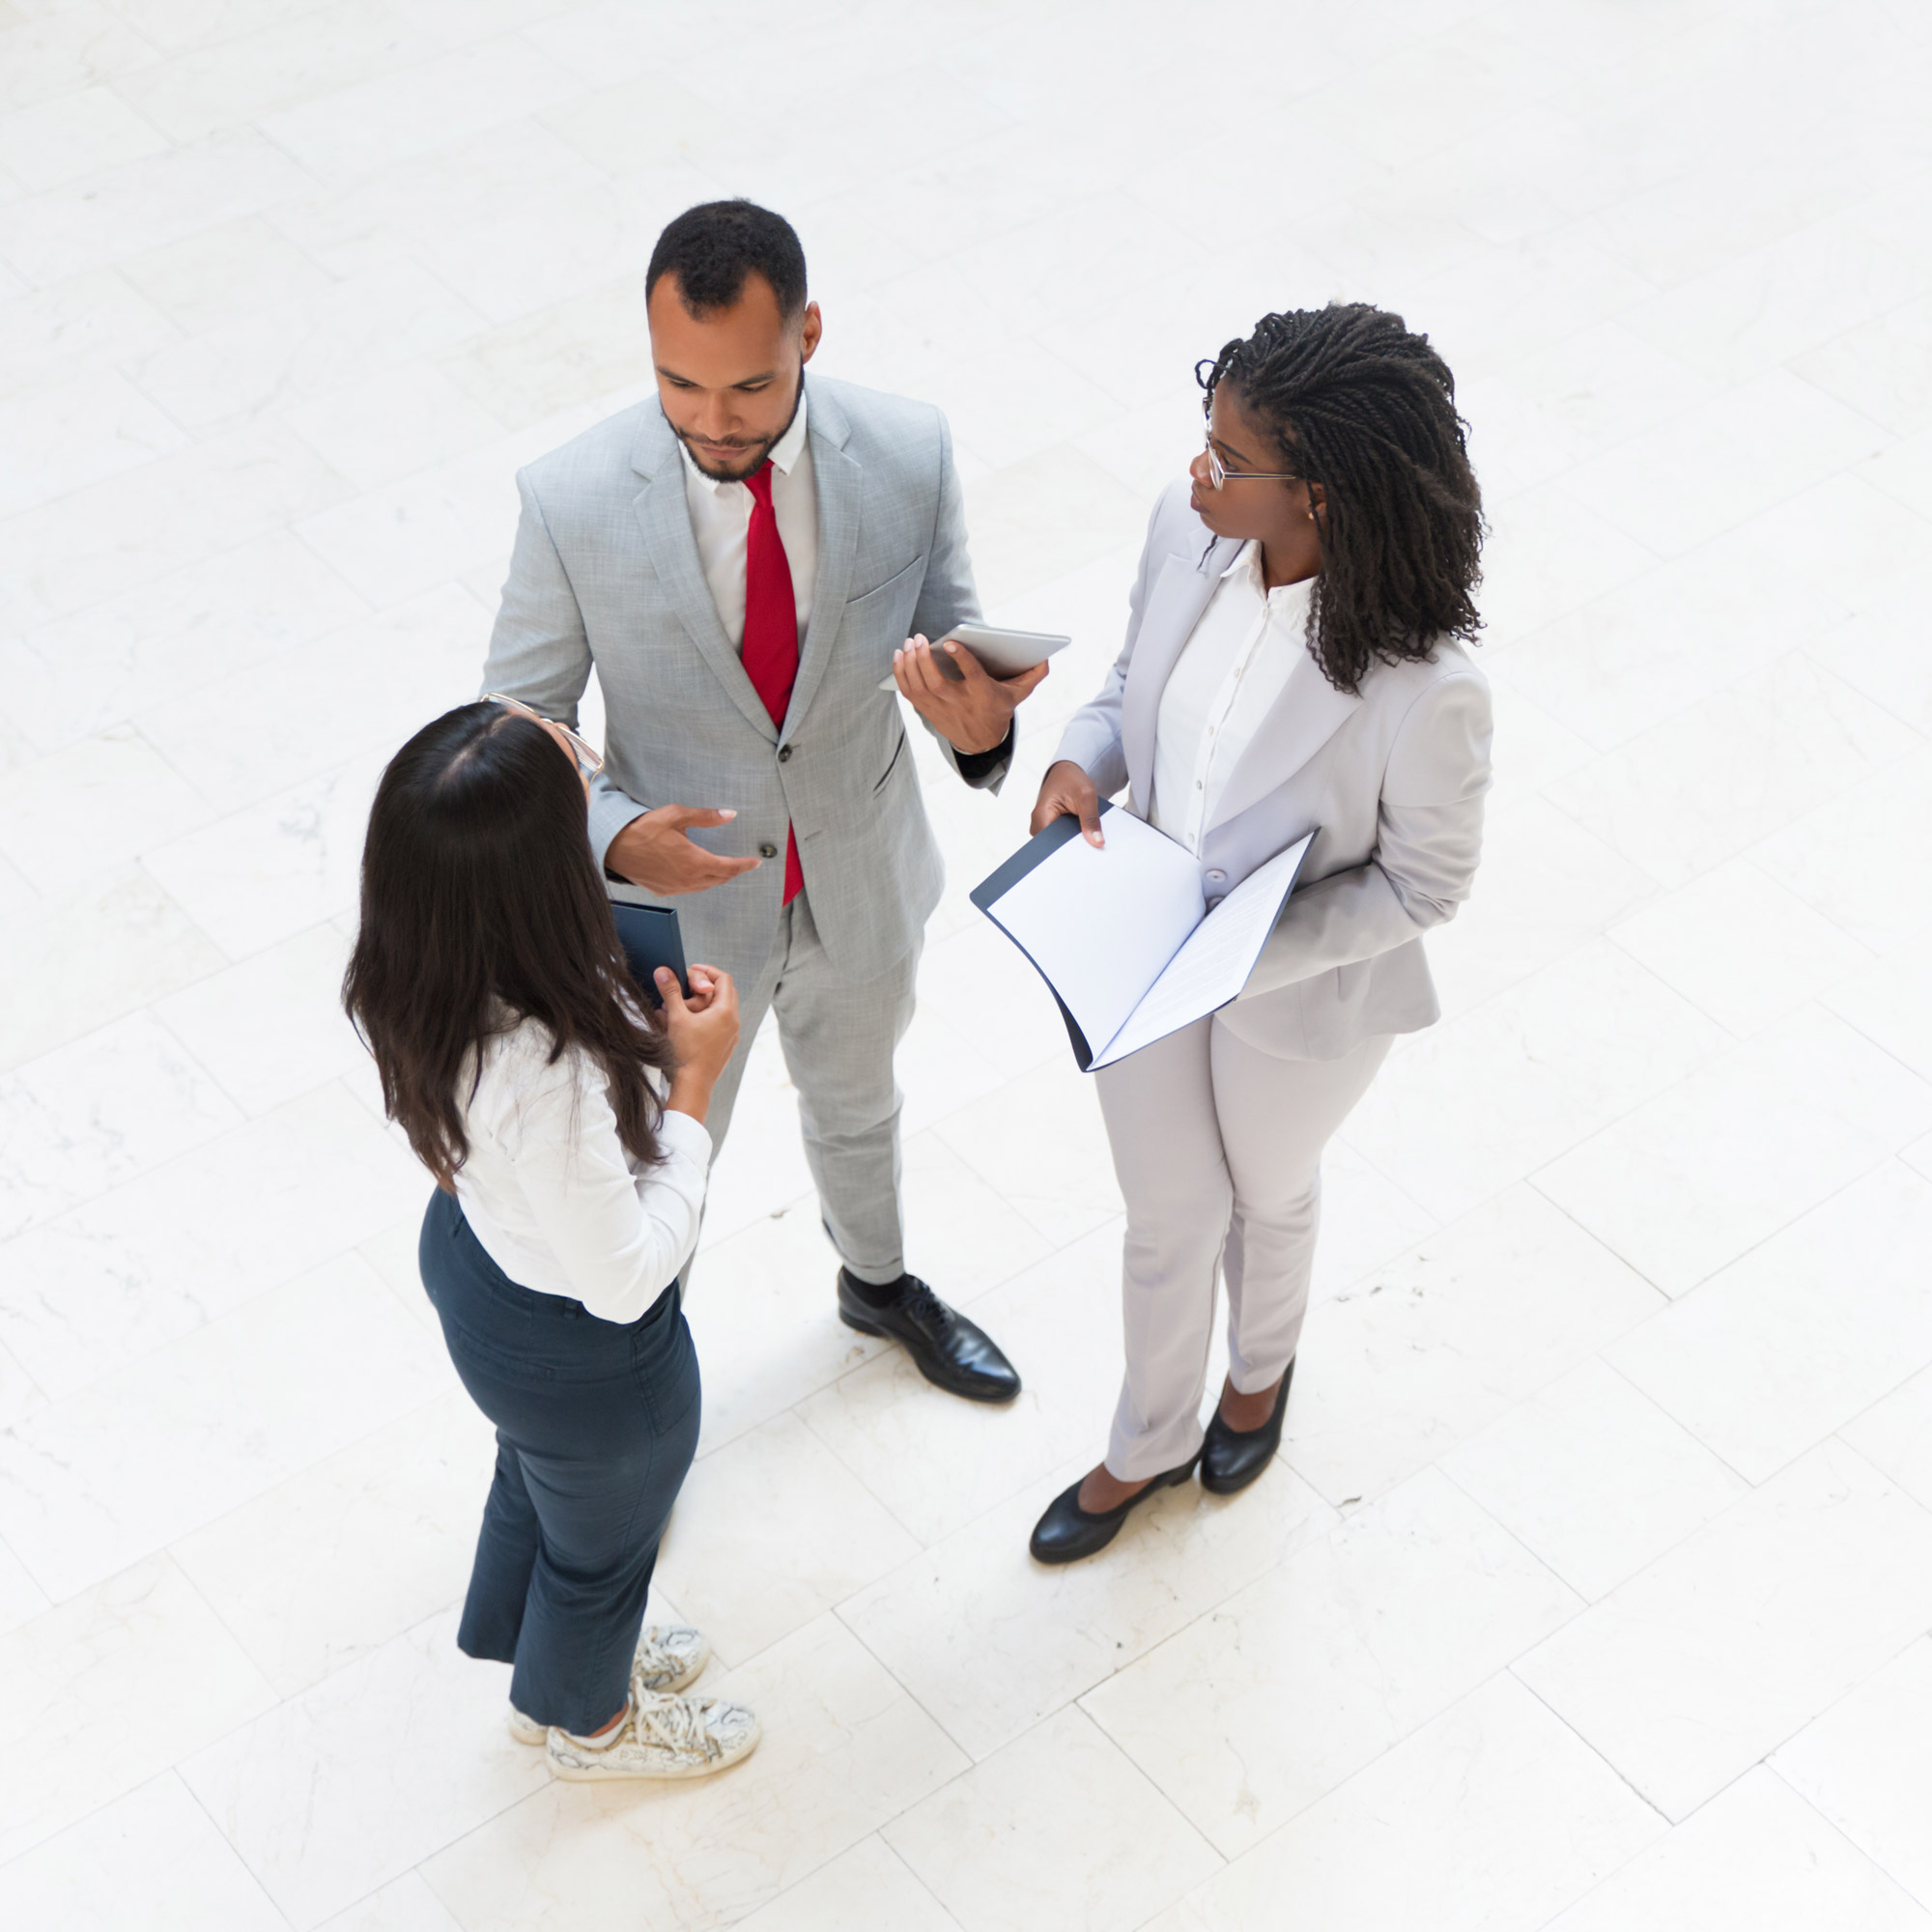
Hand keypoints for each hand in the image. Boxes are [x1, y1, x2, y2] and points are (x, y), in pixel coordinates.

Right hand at [608, 805, 761, 895]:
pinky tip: (698, 872)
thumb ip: (705, 817)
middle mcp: (688, 880)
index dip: (745, 865)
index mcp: (695, 862)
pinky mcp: (665, 892)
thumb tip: (730, 814)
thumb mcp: (676, 816)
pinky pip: (690, 889)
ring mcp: (676, 888)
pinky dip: (700, 881)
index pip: (729, 867)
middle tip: (742, 863)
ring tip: (723, 867)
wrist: (614, 848)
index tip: (756, 862)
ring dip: (717, 877)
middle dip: (733, 871)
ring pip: (705, 886)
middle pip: (720, 879)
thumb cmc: (643, 830)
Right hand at [659, 965, 739, 1122]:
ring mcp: (732, 1035)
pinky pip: (723, 1024)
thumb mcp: (676, 1017)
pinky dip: (710, 1017)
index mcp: (725, 1011)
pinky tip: (693, 1023)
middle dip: (708, 985)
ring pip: (725, 1008)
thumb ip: (670, 991)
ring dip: (709, 1001)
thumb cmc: (685, 1052)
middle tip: (689, 985)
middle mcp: (734, 1021)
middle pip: (727, 991)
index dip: (707, 971)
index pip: (723, 978)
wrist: (693, 1085)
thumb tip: (663, 970)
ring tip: (688, 1004)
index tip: (691, 970)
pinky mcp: (727, 1046)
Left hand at [891, 633, 1047, 756]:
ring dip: (910, 664)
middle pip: (936, 682)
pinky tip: (900, 656)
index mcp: (982, 694)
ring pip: (919, 687)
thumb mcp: (1018, 695)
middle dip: (924, 659)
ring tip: (909, 643)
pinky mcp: (928, 710)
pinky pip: (909, 692)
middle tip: (920, 638)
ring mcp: (940, 708)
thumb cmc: (998, 709)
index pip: (971, 676)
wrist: (981, 743)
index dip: (961, 659)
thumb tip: (1045, 658)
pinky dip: (901, 674)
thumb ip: (1032, 675)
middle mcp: (959, 703)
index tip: (950, 643)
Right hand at [1030, 759, 1103, 846]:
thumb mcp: (1086, 796)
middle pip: (1056, 846)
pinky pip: (1062, 839)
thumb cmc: (1072, 779)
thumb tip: (1097, 843)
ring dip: (1075, 842)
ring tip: (1090, 837)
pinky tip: (1085, 834)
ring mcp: (1043, 827)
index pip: (1052, 845)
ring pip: (1060, 844)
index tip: (1087, 852)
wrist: (1066, 772)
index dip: (1070, 850)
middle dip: (1074, 847)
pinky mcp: (1050, 827)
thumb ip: (1091, 820)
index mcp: (1041, 816)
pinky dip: (1074, 837)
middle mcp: (1038, 824)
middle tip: (1093, 844)